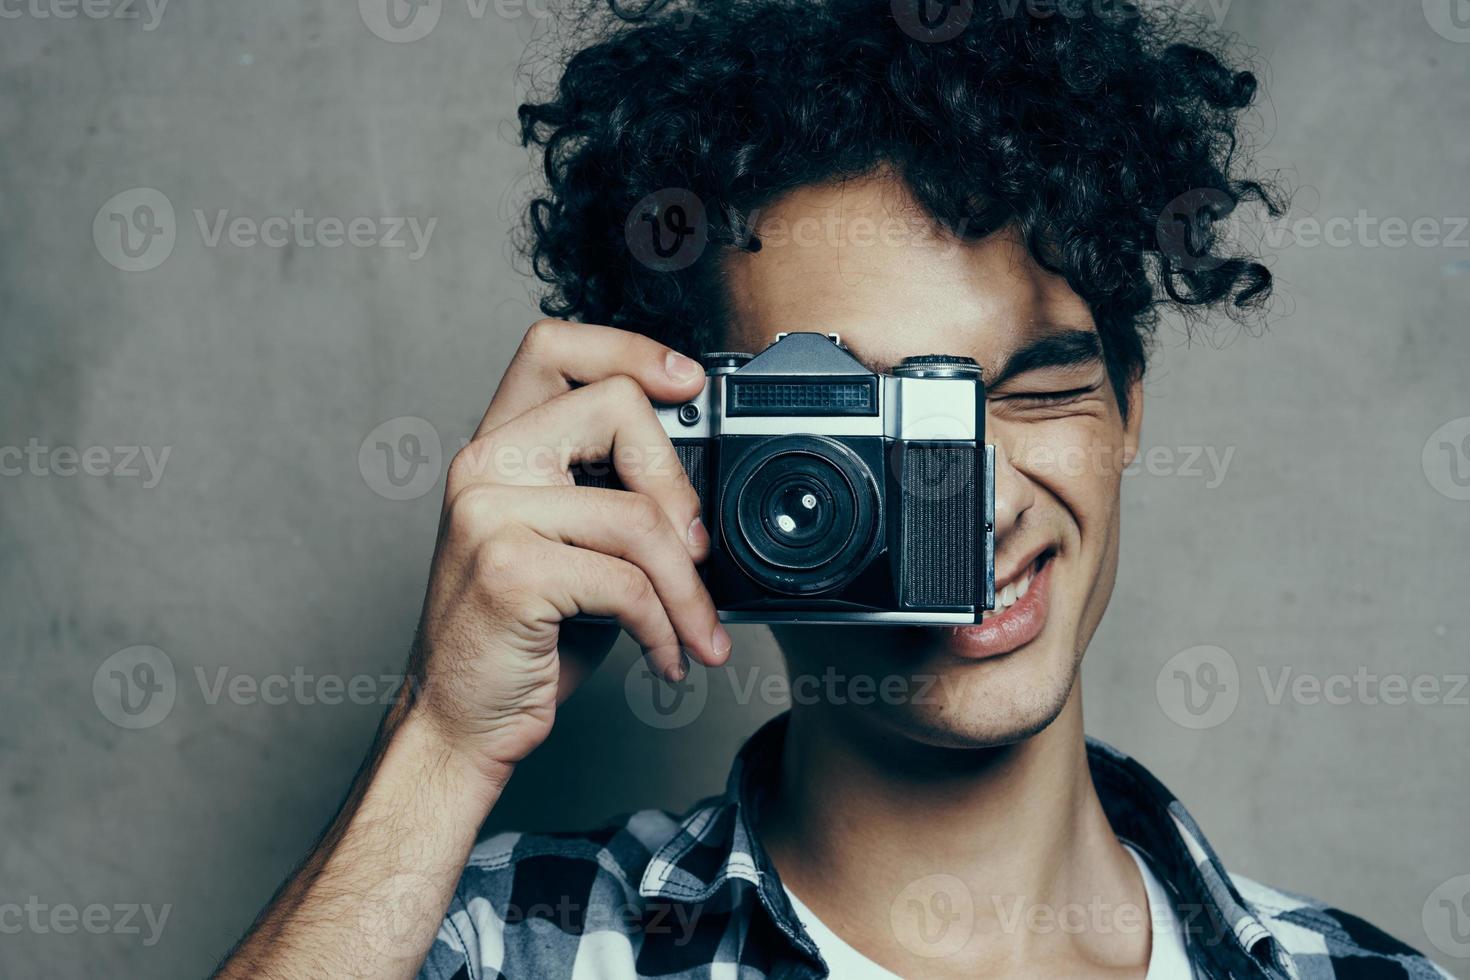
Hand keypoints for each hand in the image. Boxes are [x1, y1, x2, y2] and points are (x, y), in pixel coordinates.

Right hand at [405, 319, 731, 780]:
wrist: (458, 720)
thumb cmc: (521, 636)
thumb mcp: (570, 546)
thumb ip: (612, 493)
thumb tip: (700, 481)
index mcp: (497, 446)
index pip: (554, 346)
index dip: (628, 349)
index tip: (685, 382)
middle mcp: (483, 464)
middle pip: (615, 407)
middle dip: (678, 484)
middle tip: (696, 551)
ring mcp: (489, 512)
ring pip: (638, 515)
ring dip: (687, 589)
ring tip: (695, 630)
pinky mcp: (509, 568)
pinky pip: (626, 582)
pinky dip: (664, 627)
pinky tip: (664, 656)